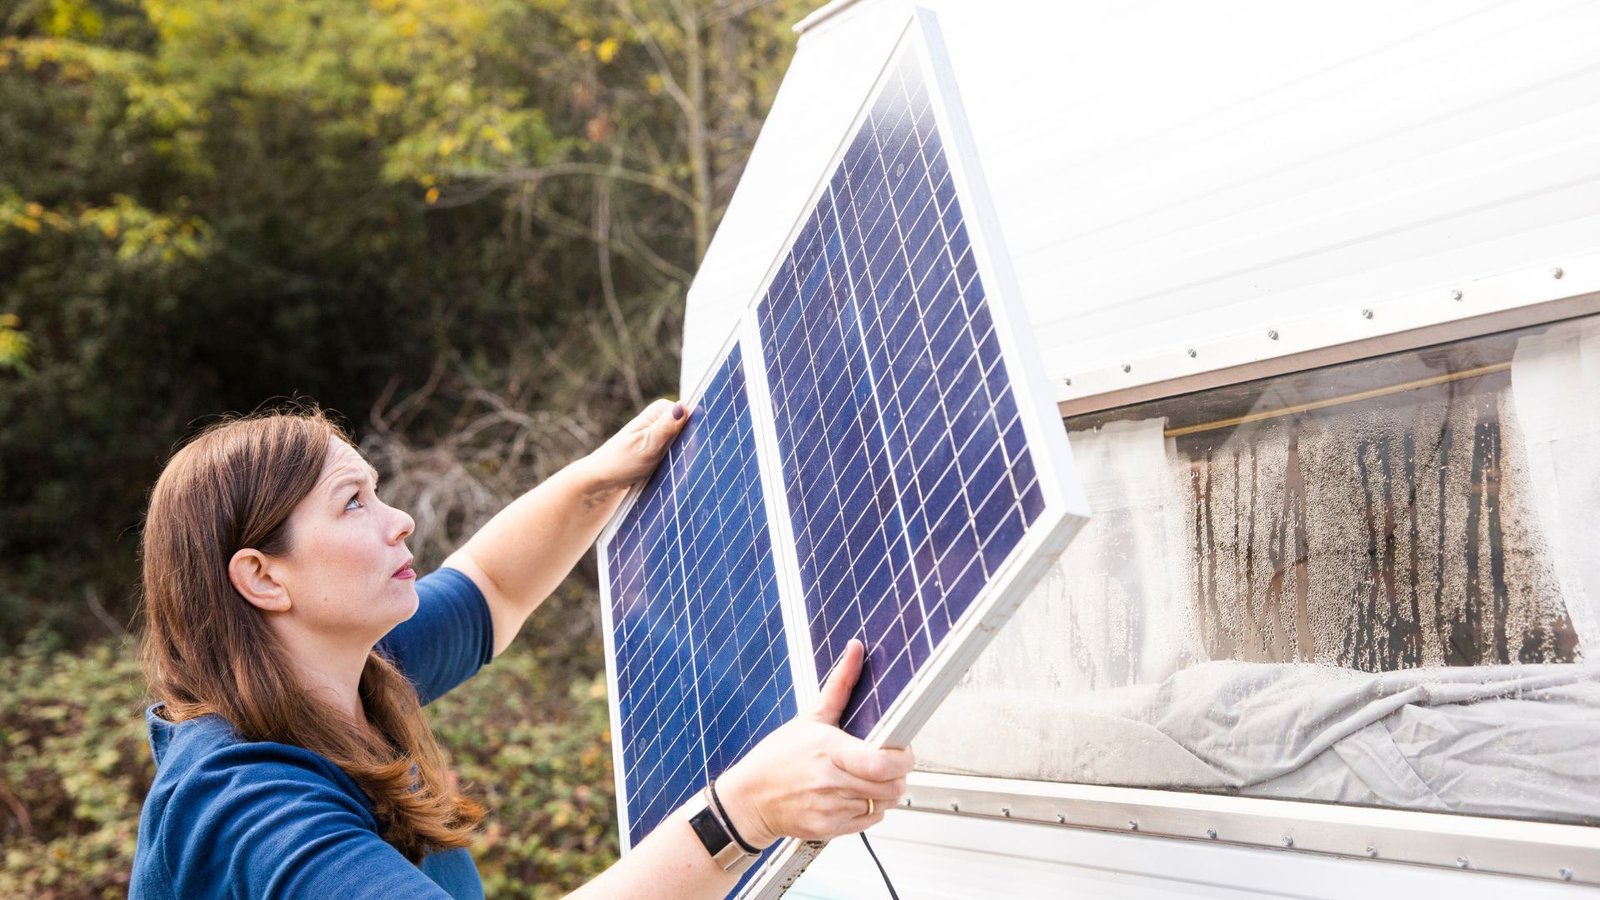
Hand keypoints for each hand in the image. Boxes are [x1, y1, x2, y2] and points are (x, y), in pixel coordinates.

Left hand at [581, 398, 688, 492]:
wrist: (602, 481)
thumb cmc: (620, 462)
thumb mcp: (646, 445)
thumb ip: (666, 427)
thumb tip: (684, 407)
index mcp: (660, 410)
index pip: (693, 414)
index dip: (697, 431)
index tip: (690, 448)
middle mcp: (663, 418)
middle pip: (692, 428)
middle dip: (693, 444)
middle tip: (677, 462)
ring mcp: (663, 434)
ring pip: (688, 442)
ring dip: (687, 455)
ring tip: (675, 469)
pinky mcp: (663, 448)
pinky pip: (681, 452)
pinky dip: (681, 461)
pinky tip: (676, 473)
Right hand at [714, 640, 914, 846]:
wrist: (748, 800)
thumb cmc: (776, 758)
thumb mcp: (809, 718)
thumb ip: (840, 684)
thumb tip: (855, 650)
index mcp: (830, 751)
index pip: (883, 763)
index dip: (903, 759)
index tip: (902, 750)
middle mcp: (832, 783)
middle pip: (892, 786)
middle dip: (898, 774)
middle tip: (886, 762)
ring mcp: (832, 809)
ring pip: (885, 804)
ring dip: (884, 791)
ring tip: (866, 777)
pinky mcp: (831, 829)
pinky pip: (871, 821)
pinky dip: (871, 808)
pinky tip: (853, 794)